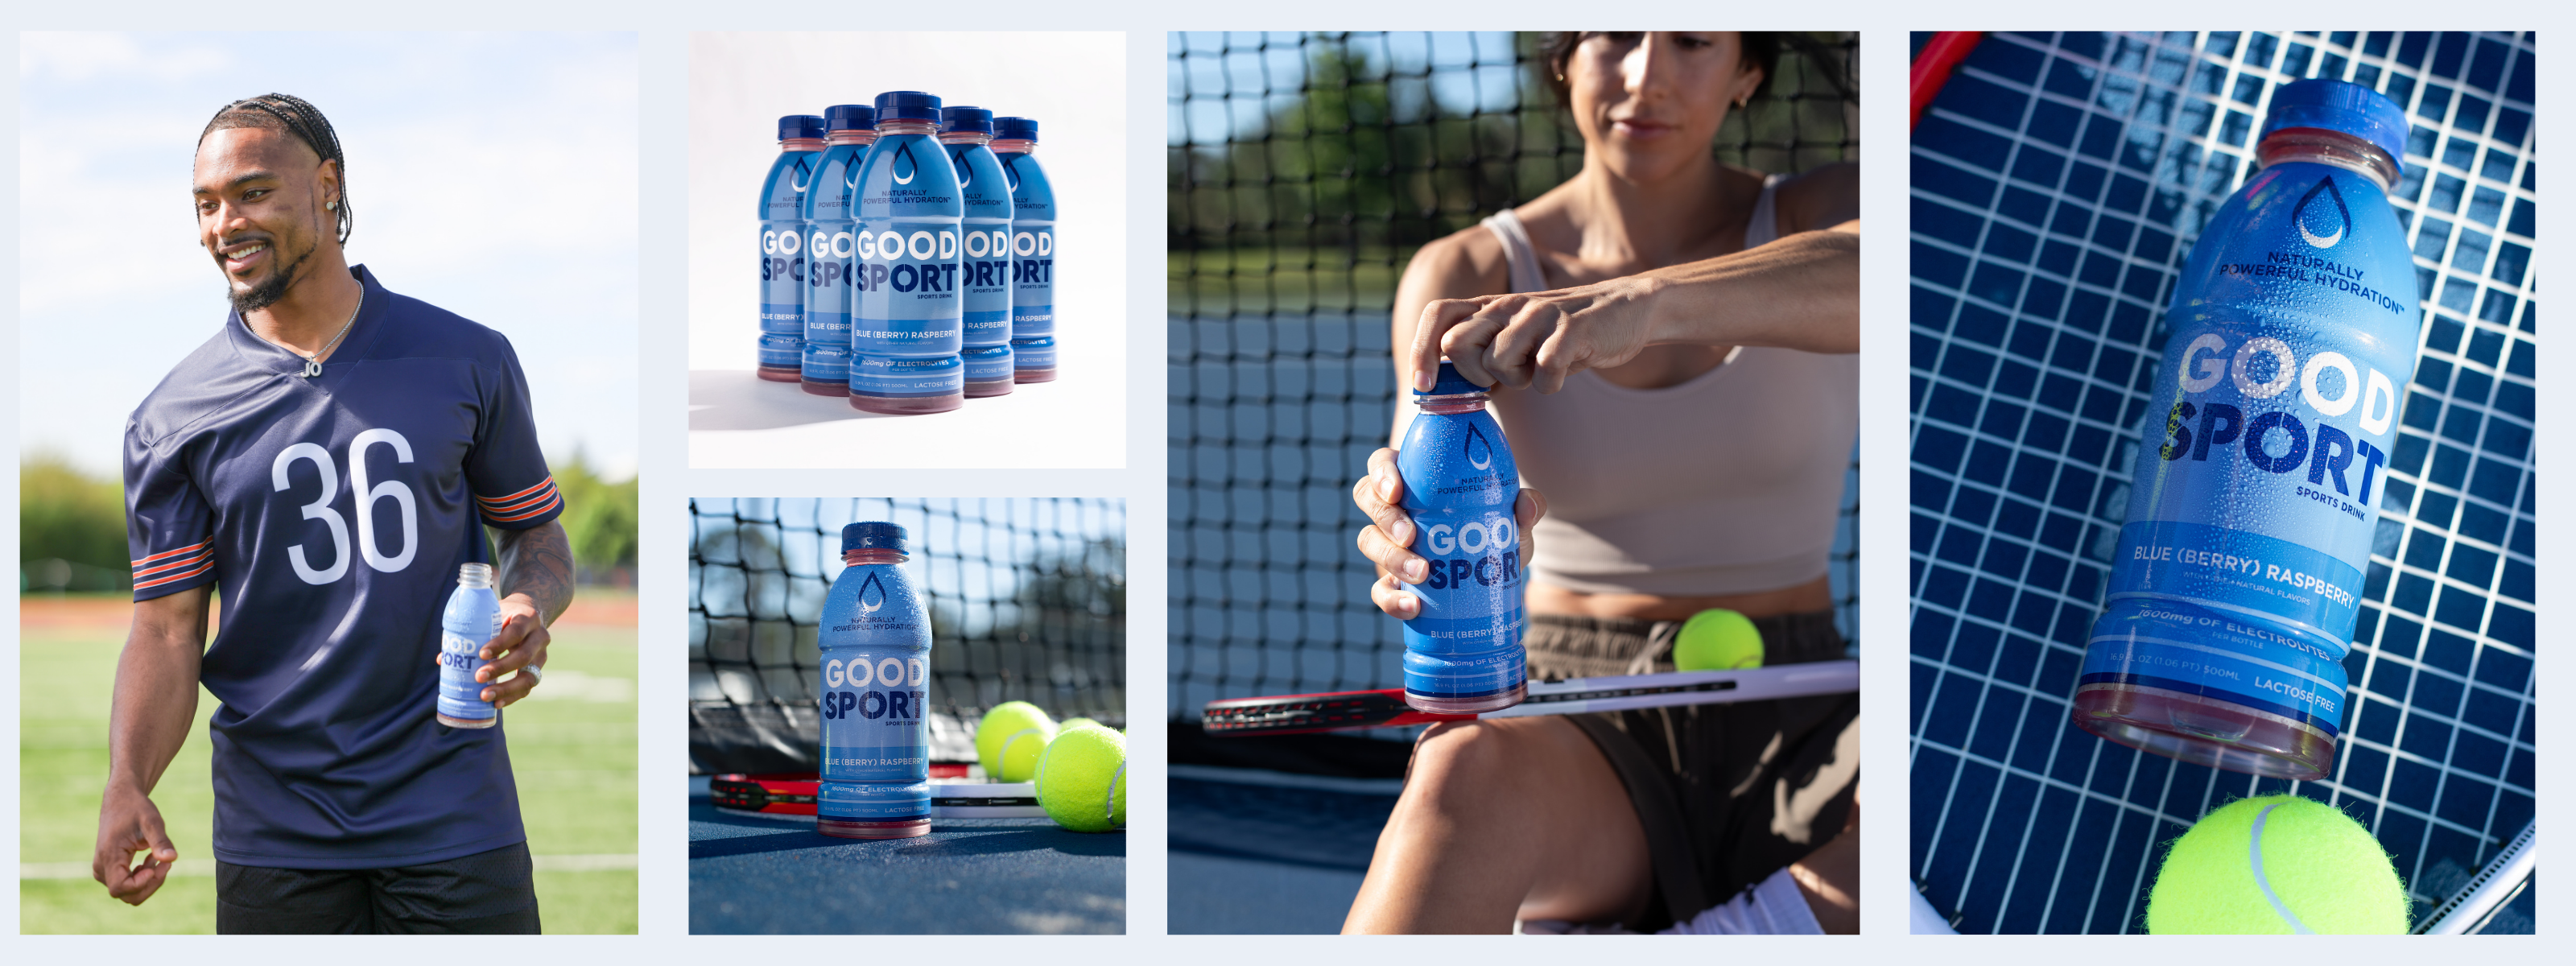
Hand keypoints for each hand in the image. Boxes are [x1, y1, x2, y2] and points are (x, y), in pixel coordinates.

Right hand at [94, 783, 176, 905]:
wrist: (121, 799)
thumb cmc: (136, 808)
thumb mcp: (152, 821)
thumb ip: (160, 841)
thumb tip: (172, 859)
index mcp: (109, 856)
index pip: (121, 888)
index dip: (143, 884)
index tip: (158, 864)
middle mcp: (101, 867)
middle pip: (126, 895)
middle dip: (150, 884)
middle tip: (165, 863)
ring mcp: (103, 870)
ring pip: (127, 892)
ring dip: (148, 880)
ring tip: (157, 857)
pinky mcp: (109, 869)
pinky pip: (127, 884)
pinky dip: (143, 876)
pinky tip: (151, 858)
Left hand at [430, 595, 549, 707]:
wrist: (528, 616)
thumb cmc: (504, 616)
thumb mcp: (492, 617)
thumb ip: (472, 633)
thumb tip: (444, 658)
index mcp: (528, 618)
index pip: (517, 632)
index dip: (500, 644)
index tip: (481, 654)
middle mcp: (540, 637)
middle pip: (524, 656)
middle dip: (501, 668)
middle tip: (479, 676)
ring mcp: (542, 655)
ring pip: (530, 676)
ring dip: (507, 688)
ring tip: (485, 695)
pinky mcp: (538, 669)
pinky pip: (528, 687)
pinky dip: (511, 697)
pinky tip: (496, 703)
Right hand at [1353, 447, 1546, 618]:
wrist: (1495, 575)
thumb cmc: (1494, 531)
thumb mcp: (1511, 518)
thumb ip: (1525, 506)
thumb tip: (1526, 504)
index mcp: (1414, 480)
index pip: (1383, 464)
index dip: (1382, 474)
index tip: (1397, 491)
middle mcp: (1395, 508)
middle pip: (1367, 499)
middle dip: (1385, 519)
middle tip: (1410, 536)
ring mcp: (1389, 545)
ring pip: (1368, 542)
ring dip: (1390, 558)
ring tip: (1422, 573)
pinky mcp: (1393, 581)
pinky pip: (1379, 589)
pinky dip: (1390, 600)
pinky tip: (1413, 607)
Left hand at [1409, 275, 1668, 393]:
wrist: (1626, 309)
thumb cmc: (1563, 334)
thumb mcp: (1517, 338)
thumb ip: (1483, 353)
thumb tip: (1444, 388)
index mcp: (1491, 307)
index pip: (1437, 314)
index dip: (1421, 349)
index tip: (1423, 386)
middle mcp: (1509, 305)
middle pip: (1457, 343)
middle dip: (1473, 375)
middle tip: (1502, 379)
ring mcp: (1540, 315)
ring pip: (1497, 361)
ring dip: (1517, 380)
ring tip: (1539, 369)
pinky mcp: (1572, 330)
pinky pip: (1544, 371)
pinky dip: (1551, 384)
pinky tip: (1562, 374)